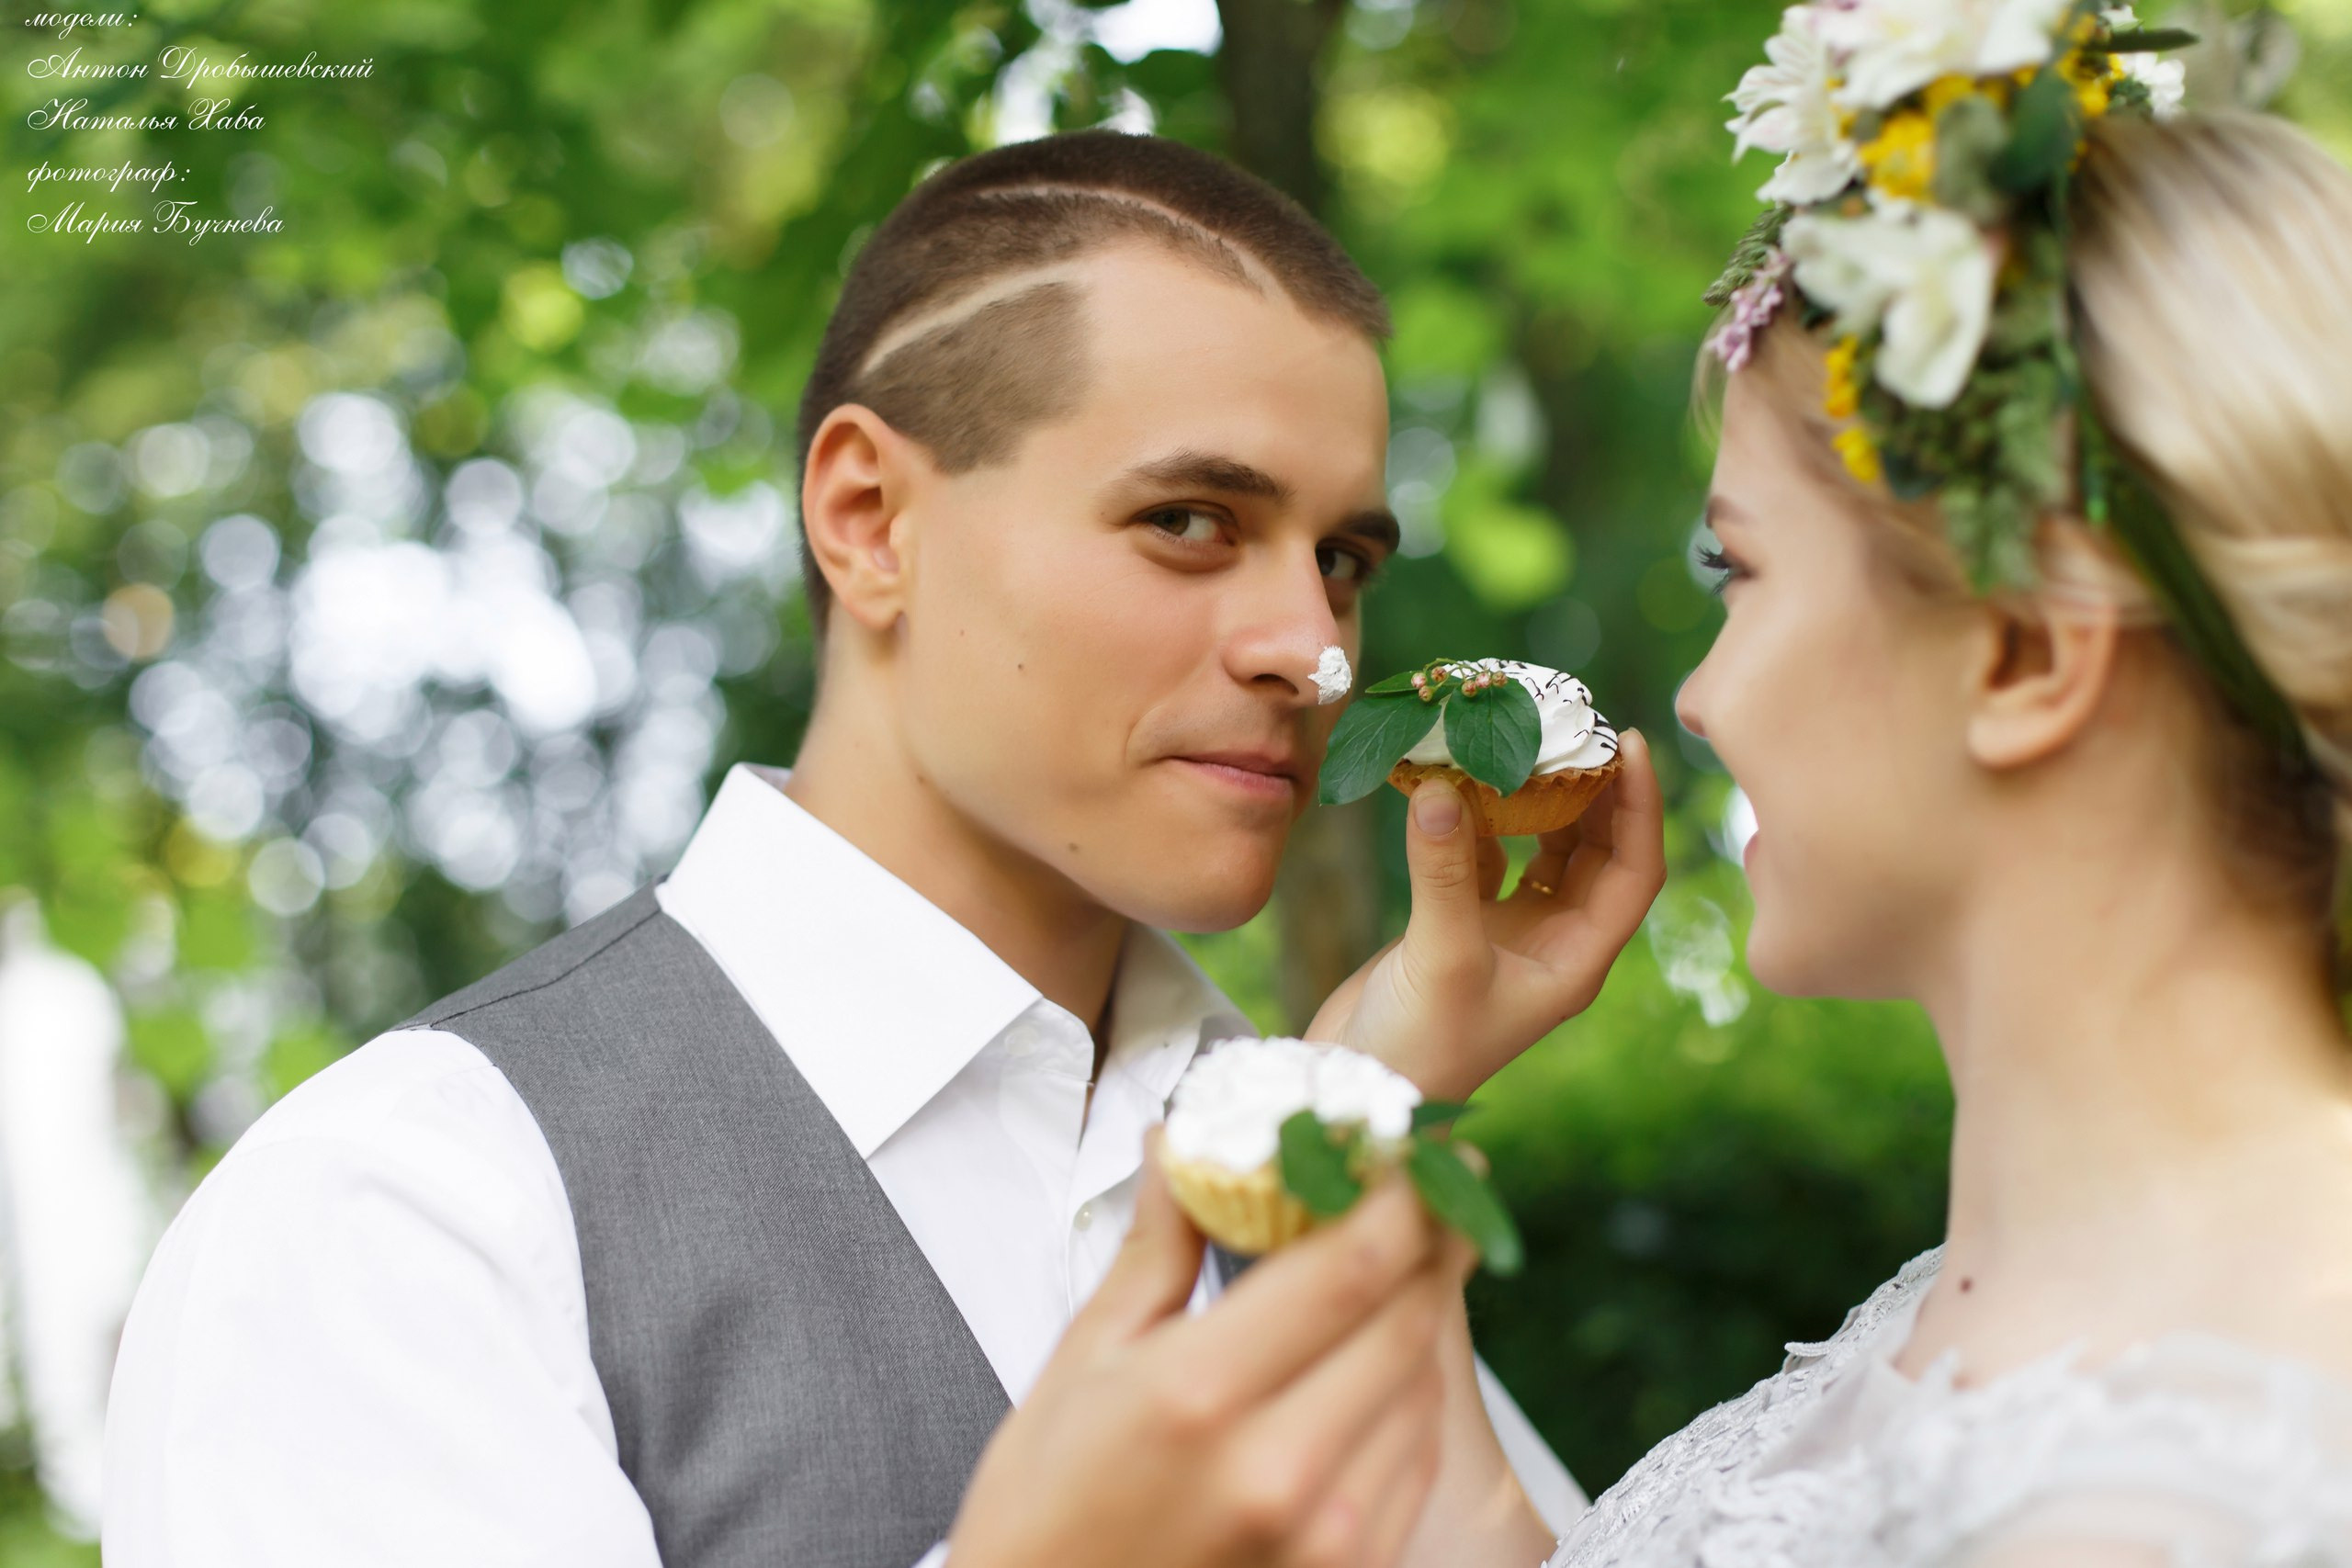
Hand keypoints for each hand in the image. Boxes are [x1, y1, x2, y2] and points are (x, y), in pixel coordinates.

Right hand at [945, 1141, 1474, 1567]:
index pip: (1351, 1264)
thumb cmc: (1044, 1514)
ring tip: (1398, 1264)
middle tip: (1436, 1182)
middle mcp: (1282, 1467)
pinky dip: (1408, 1394)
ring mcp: (1330, 1535)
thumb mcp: (1080, 1366)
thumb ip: (1154, 1249)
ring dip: (1420, 1313)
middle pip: (1408, 1318)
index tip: (1415, 1143)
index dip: (1403, 1192)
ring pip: (1423, 1386)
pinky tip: (1374, 1361)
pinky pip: (1416, 1458)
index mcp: (1200, 1395)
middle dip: (1432, 1237)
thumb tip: (1179, 1143)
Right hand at [1308, 730, 1666, 1100]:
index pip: (1635, 870)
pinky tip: (1460, 781)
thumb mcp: (1443, 955)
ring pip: (1546, 850)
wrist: (1359, 1088)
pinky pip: (1488, 857)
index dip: (1640, 806)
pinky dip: (1480, 820)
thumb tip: (1441, 787)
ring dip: (1540, 799)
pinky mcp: (1462, 925)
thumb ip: (1446, 870)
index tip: (1626, 741)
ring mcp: (1511, 934)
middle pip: (1598, 852)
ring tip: (1526, 740)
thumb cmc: (1420, 1044)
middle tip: (1574, 724)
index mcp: (1577, 959)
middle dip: (1594, 790)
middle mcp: (1556, 943)